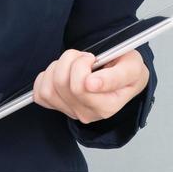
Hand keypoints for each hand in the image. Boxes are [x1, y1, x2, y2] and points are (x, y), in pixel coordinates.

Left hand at [32, 48, 149, 124]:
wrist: (124, 76)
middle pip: (61, 83)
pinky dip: (45, 78)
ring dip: (57, 67)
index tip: (93, 59)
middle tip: (85, 57)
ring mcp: (71, 111)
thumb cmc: (127, 70)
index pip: (80, 86)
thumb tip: (91, 84)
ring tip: (74, 64)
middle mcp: (88, 114)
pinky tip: (62, 72)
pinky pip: (39, 94)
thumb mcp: (132, 67)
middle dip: (70, 60)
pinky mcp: (58, 107)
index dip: (81, 64)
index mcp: (107, 107)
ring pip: (48, 88)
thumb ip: (116, 77)